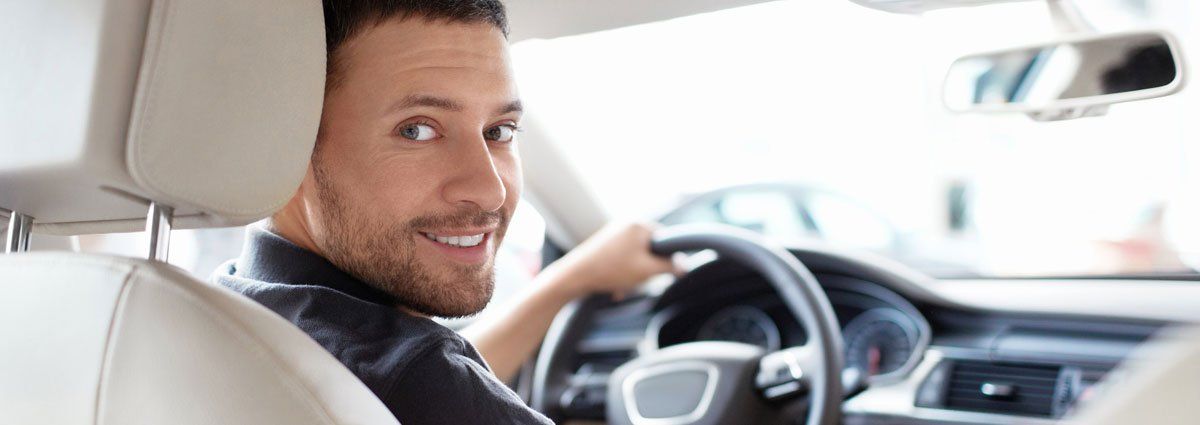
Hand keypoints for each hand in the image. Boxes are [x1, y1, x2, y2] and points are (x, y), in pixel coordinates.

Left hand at [550, 222, 679, 299]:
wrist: (574, 277)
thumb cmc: (611, 270)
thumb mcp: (647, 270)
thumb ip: (669, 267)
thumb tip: (684, 266)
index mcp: (638, 224)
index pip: (665, 240)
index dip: (667, 259)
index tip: (663, 274)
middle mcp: (626, 224)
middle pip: (650, 251)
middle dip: (646, 271)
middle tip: (637, 282)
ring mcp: (614, 234)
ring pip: (636, 259)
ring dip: (633, 276)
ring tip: (622, 287)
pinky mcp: (604, 245)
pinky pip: (622, 261)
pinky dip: (622, 274)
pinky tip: (614, 288)